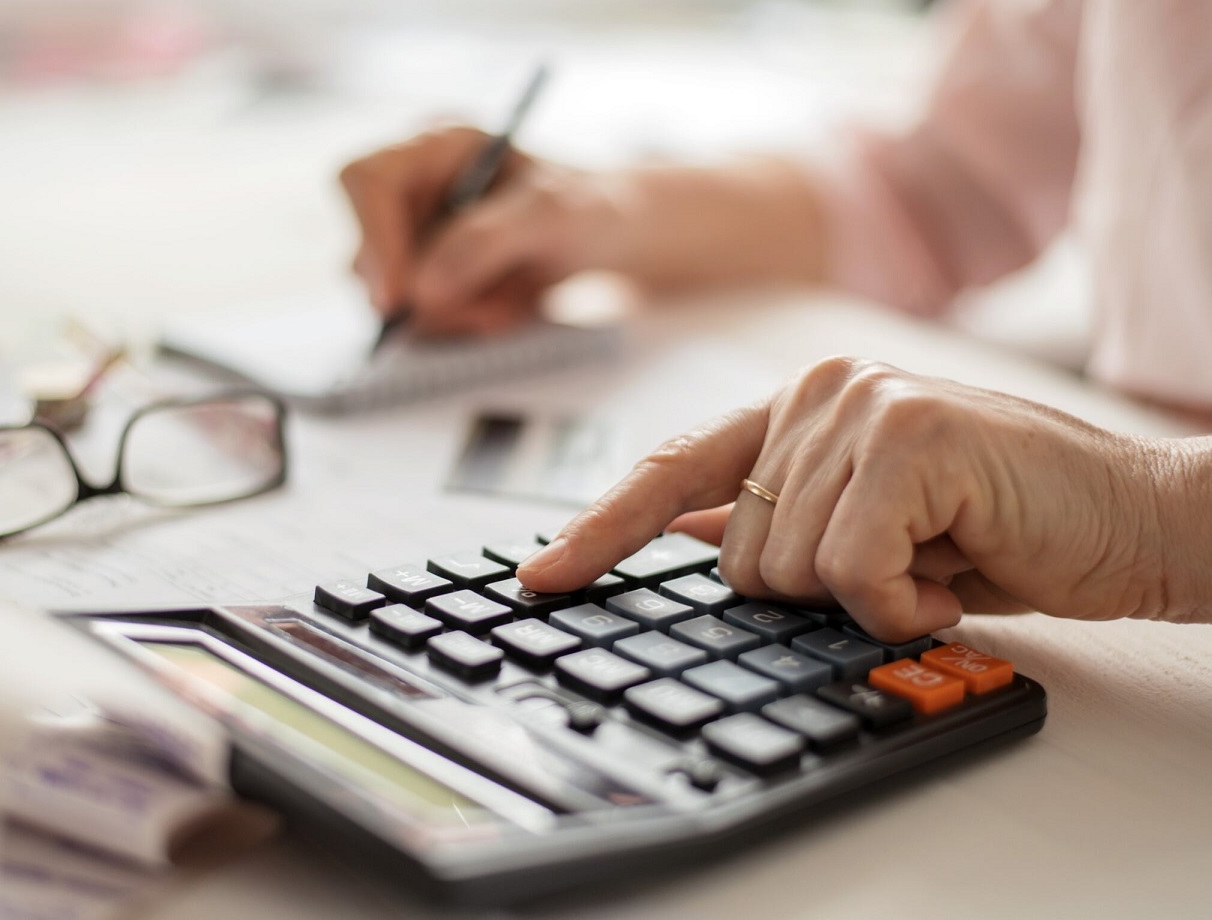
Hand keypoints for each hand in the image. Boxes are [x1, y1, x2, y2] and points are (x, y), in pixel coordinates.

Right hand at [338, 126, 619, 334]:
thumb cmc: (587, 207)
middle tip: (486, 313)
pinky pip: (417, 324)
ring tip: (511, 304)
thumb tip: (423, 288)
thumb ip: (489, 239)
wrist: (608, 238)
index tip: (398, 298)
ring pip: (389, 299)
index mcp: (435, 146)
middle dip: (424, 296)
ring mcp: (412, 240)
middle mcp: (411, 190)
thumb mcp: (556, 213)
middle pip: (366, 253)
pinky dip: (460, 329)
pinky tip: (503, 310)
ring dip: (451, 317)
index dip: (372, 237)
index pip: (365, 181)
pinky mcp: (423, 283)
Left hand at [518, 357, 1207, 640]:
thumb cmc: (1002, 527)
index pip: (673, 471)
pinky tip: (956, 569)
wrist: (1129, 518)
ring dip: (869, 599)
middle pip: (735, 552)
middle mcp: (817, 391)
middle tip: (903, 569)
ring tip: (938, 561)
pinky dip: (904, 603)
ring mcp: (859, 402)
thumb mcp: (871, 526)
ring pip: (788, 568)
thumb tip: (684, 538)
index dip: (602, 531)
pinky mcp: (906, 433)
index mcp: (798, 408)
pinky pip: (850, 570)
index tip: (541, 578)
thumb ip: (778, 520)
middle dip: (814, 595)